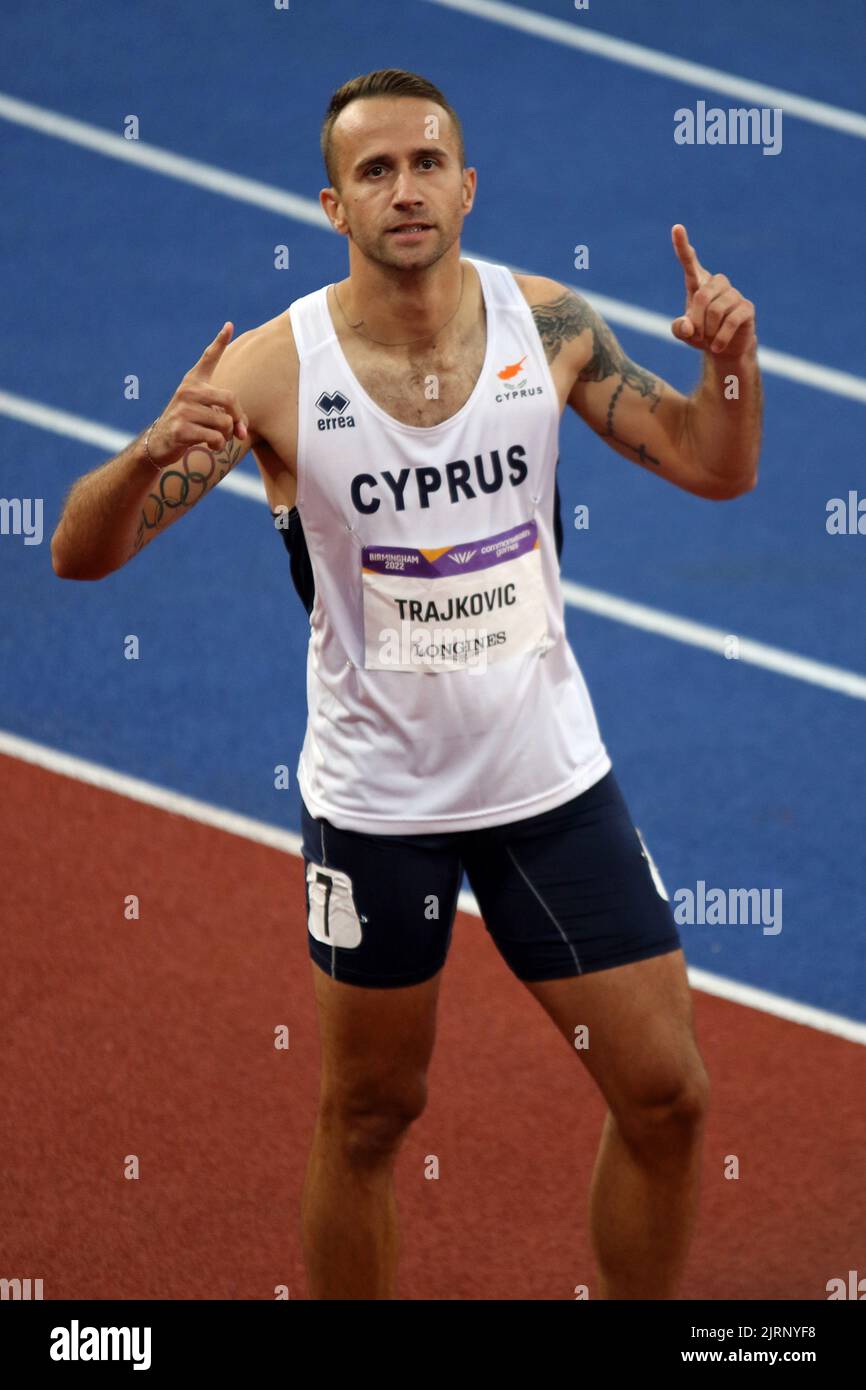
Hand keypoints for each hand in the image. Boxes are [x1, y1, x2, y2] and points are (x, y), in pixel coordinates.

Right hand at [146, 322, 248, 467]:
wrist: (160, 443)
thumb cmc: (190, 425)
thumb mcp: (207, 413)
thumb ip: (229, 417)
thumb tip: (242, 432)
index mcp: (194, 382)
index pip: (208, 358)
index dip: (220, 341)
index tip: (229, 325)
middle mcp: (188, 390)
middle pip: (230, 400)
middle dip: (238, 419)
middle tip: (236, 431)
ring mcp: (183, 409)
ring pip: (225, 423)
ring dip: (226, 436)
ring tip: (216, 438)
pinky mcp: (181, 429)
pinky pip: (215, 438)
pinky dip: (218, 445)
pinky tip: (209, 445)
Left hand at [670, 225, 755, 358]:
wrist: (725, 349)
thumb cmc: (702, 335)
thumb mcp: (685, 334)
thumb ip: (679, 328)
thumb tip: (687, 325)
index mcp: (698, 283)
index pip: (689, 261)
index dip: (682, 246)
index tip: (676, 228)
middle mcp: (717, 284)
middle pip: (701, 296)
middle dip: (696, 321)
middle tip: (696, 336)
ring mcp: (734, 294)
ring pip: (716, 310)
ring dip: (708, 331)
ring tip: (708, 340)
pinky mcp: (747, 308)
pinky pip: (730, 321)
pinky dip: (720, 338)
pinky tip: (717, 346)